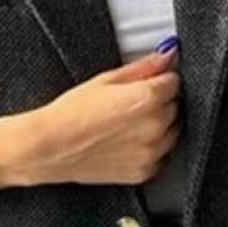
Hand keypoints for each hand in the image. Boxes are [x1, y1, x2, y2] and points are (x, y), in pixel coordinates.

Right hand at [14, 47, 182, 186]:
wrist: (51, 147)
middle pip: (176, 106)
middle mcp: (156, 126)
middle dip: (161, 102)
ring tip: (130, 123)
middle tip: (132, 105)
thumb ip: (144, 67)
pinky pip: (163, 155)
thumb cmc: (72, 112)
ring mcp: (152, 152)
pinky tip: (130, 141)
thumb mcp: (107, 80)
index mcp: (148, 98)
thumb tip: (168, 55)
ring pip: (173, 132)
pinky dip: (153, 148)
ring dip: (161, 126)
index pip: (174, 82)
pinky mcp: (146, 171)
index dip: (159, 80)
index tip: (146, 84)